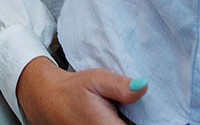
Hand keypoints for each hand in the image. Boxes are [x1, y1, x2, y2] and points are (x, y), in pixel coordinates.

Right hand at [17, 57, 146, 124]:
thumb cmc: (72, 91)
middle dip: (139, 121)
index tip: (149, 114)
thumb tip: (143, 87)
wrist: (48, 101)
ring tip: (122, 112)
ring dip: (129, 122)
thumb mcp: (96, 80)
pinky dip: (119, 123)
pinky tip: (115, 117)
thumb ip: (121, 86)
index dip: (151, 121)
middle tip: (131, 109)